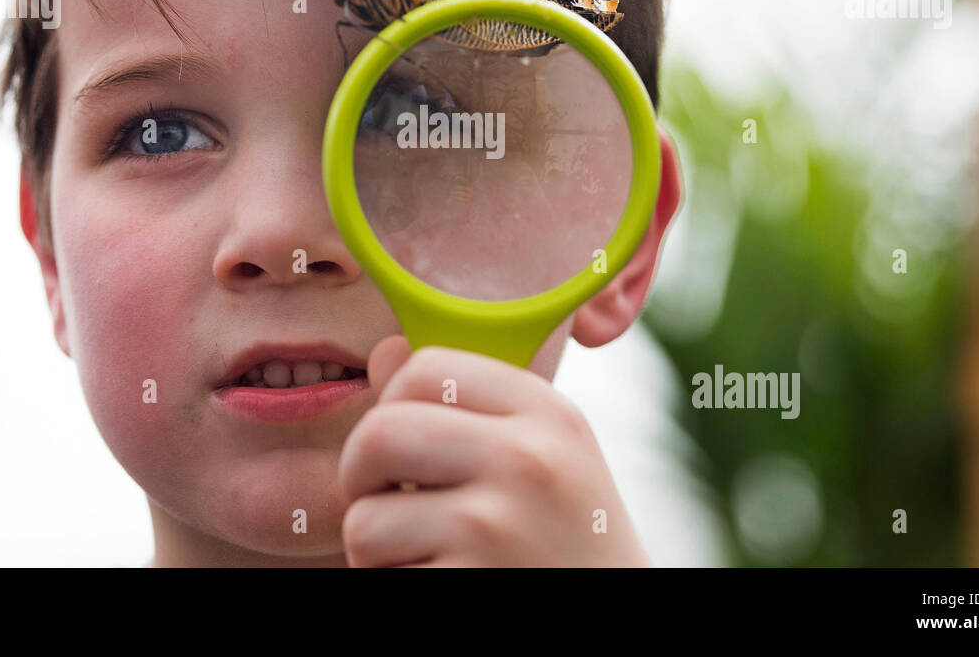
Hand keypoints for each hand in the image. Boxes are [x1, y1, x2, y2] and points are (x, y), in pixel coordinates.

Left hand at [338, 335, 652, 566]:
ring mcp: (495, 529)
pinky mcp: (468, 587)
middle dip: (361, 480)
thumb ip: (464, 405)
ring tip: (429, 558)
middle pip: (378, 434)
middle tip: (389, 509)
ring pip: (364, 521)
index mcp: (547, 412)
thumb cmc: (565, 541)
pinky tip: (444, 585)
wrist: (617, 626)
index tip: (406, 449)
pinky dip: (394, 586)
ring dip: (377, 552)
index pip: (426, 369)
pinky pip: (378, 579)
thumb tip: (381, 351)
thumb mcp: (543, 458)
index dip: (394, 406)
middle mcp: (527, 460)